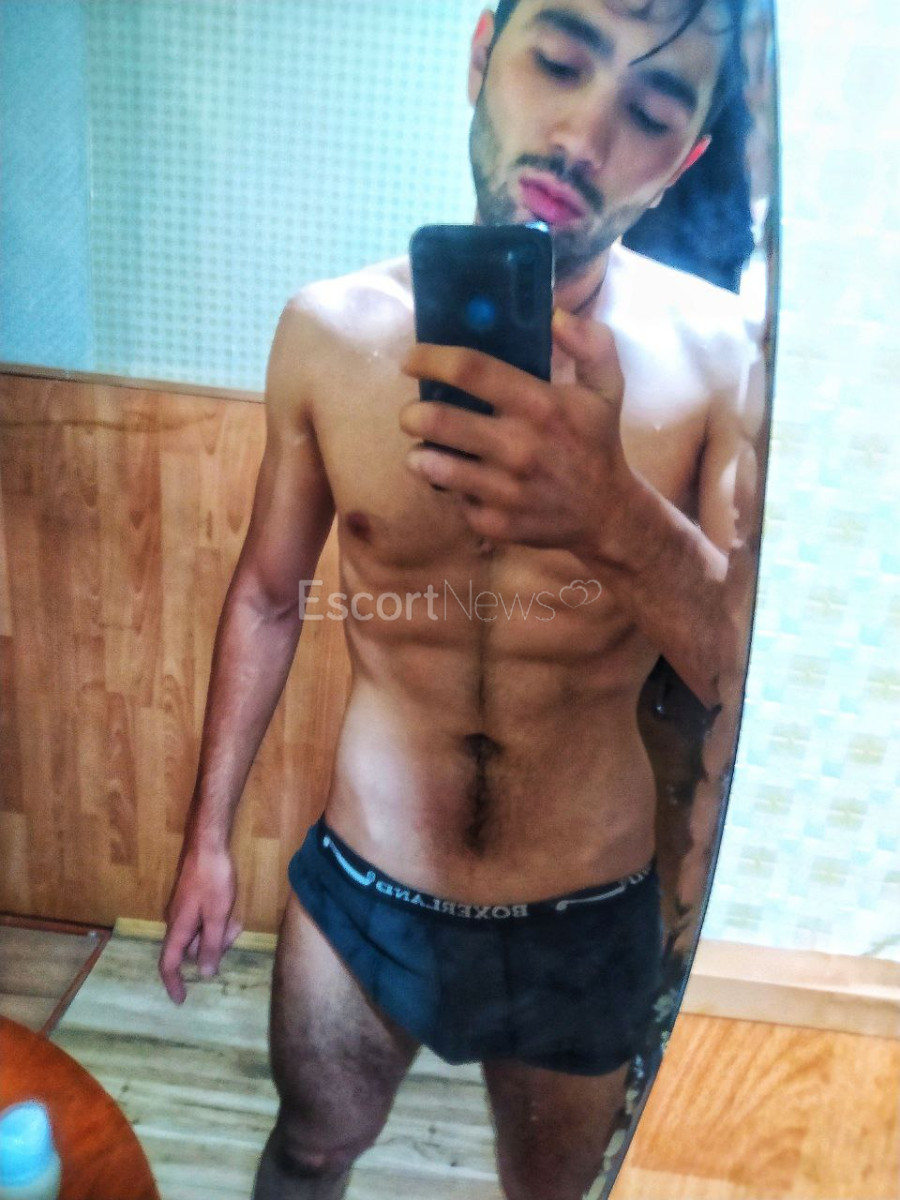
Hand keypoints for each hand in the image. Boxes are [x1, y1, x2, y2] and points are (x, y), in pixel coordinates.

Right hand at [158, 846, 241, 1004]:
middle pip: (191, 949)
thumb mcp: (217, 915)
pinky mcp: (192, 899)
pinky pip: (203, 920)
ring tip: (235, 919)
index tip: (181, 1000)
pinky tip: (231, 909)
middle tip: (233, 934)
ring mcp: (183, 909)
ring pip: (200, 933)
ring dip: (218, 932)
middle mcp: (176, 922)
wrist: (207, 844)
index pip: (169, 963)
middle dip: (212, 949)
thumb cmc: (213, 880)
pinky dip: (217, 921)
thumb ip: (212, 945)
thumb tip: (204, 975)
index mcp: (179, 929)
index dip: (174, 984)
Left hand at [400, 309, 634, 556]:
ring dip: (419, 454)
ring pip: (432, 465)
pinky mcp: (495, 523)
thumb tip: (557, 315)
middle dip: (412, 413)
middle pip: (436, 420)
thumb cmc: (597, 442)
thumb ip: (592, 342)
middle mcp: (519, 447)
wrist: (607, 515)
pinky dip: (450, 488)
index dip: (429, 359)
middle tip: (413, 412)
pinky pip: (452, 499)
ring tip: (425, 448)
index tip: (411, 361)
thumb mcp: (608, 387)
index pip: (469, 370)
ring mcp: (505, 489)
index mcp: (540, 405)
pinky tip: (464, 481)